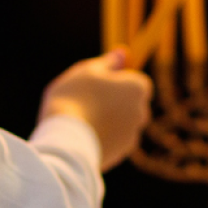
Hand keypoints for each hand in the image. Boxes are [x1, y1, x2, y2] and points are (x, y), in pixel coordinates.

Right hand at [38, 48, 152, 171]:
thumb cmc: (76, 97)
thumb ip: (108, 62)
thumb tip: (122, 53)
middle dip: (115, 101)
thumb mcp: (88, 71)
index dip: (116, 81)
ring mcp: (132, 135)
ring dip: (108, 119)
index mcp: (137, 88)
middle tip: (87, 100)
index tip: (96, 84)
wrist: (66, 141)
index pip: (135, 81)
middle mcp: (141, 112)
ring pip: (121, 122)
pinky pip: (113, 140)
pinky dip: (103, 136)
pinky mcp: (121, 154)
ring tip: (81, 118)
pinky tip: (83, 135)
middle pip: (130, 103)